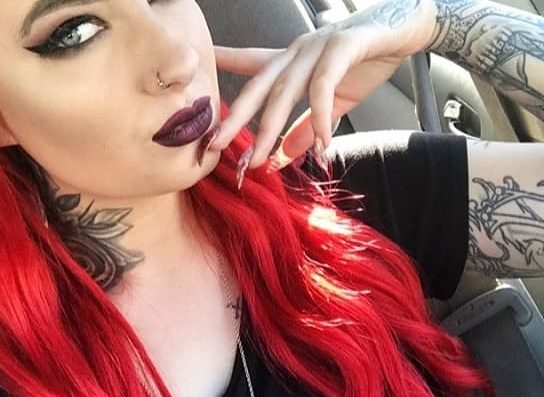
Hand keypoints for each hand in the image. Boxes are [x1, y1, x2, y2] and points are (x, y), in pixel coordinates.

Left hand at [207, 0, 437, 176]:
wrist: (405, 30)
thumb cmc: (364, 62)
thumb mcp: (334, 102)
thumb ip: (308, 127)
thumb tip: (286, 156)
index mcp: (290, 62)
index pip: (251, 65)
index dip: (223, 69)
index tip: (198, 81)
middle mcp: (296, 53)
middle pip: (257, 87)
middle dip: (235, 119)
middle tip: (214, 145)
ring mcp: (316, 48)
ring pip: (284, 91)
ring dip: (270, 128)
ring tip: (261, 160)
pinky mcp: (342, 47)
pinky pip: (323, 87)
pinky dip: (320, 118)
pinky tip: (322, 144)